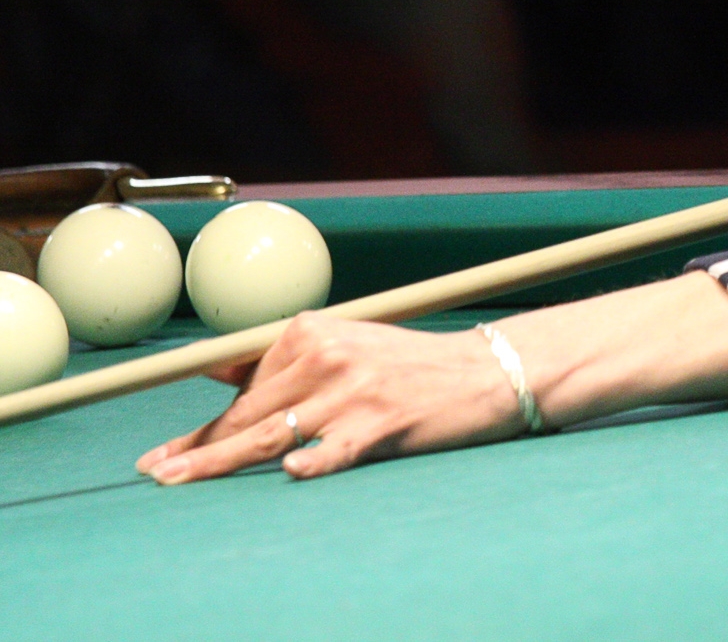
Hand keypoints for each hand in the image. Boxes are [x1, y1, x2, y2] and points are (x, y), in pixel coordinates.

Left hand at [136, 314, 519, 483]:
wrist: (486, 371)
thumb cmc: (411, 365)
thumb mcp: (348, 346)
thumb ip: (286, 361)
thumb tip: (215, 369)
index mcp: (315, 331)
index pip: (246, 387)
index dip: (202, 423)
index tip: (163, 451)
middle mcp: (328, 356)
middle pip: (250, 413)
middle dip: (200, 446)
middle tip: (156, 471)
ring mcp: (353, 392)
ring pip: (272, 435)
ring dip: (218, 462)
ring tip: (179, 480)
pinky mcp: (380, 424)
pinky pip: (331, 452)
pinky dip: (308, 465)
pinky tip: (287, 475)